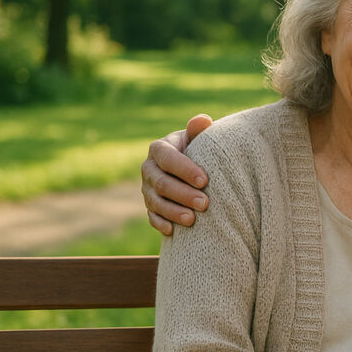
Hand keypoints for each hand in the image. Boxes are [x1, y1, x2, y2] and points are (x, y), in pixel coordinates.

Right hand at [141, 114, 212, 234]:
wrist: (191, 168)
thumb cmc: (198, 150)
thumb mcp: (199, 138)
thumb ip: (199, 130)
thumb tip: (203, 120)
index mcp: (159, 149)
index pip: (168, 158)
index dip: (185, 170)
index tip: (205, 180)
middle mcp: (148, 168)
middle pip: (161, 183)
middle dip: (183, 194)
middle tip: (205, 203)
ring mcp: (147, 189)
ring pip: (155, 202)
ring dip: (173, 211)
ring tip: (192, 220)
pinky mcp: (150, 206)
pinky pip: (151, 217)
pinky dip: (161, 224)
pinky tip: (173, 231)